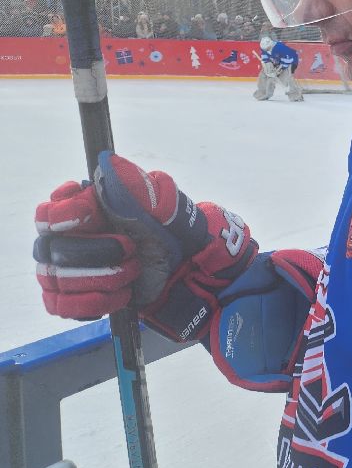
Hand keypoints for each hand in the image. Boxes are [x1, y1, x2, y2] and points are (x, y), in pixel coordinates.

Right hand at [34, 152, 257, 339]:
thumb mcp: (162, 203)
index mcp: (82, 211)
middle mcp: (66, 239)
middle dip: (96, 252)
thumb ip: (134, 185)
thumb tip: (107, 162)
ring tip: (133, 271)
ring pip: (56, 278)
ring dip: (102, 277)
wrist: (186, 268)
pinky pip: (61, 305)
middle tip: (130, 249)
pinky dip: (95, 301)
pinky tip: (122, 293)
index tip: (91, 214)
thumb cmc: (170, 231)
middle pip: (52, 248)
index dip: (65, 215)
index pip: (48, 213)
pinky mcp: (73, 298)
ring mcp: (65, 269)